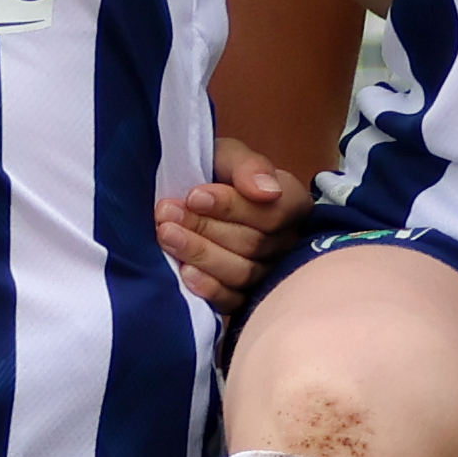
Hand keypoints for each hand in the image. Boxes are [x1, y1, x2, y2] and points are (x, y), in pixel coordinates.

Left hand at [155, 145, 303, 311]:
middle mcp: (286, 242)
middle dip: (204, 227)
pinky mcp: (244, 297)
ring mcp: (267, 273)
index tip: (194, 195)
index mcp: (291, 203)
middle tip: (166, 213)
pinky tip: (184, 272)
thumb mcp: (227, 155)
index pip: (272, 213)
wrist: (187, 195)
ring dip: (200, 253)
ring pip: (242, 272)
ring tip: (166, 235)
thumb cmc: (213, 172)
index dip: (231, 207)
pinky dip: (208, 288)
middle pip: (254, 244)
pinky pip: (233, 301)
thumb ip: (247, 165)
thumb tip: (267, 190)